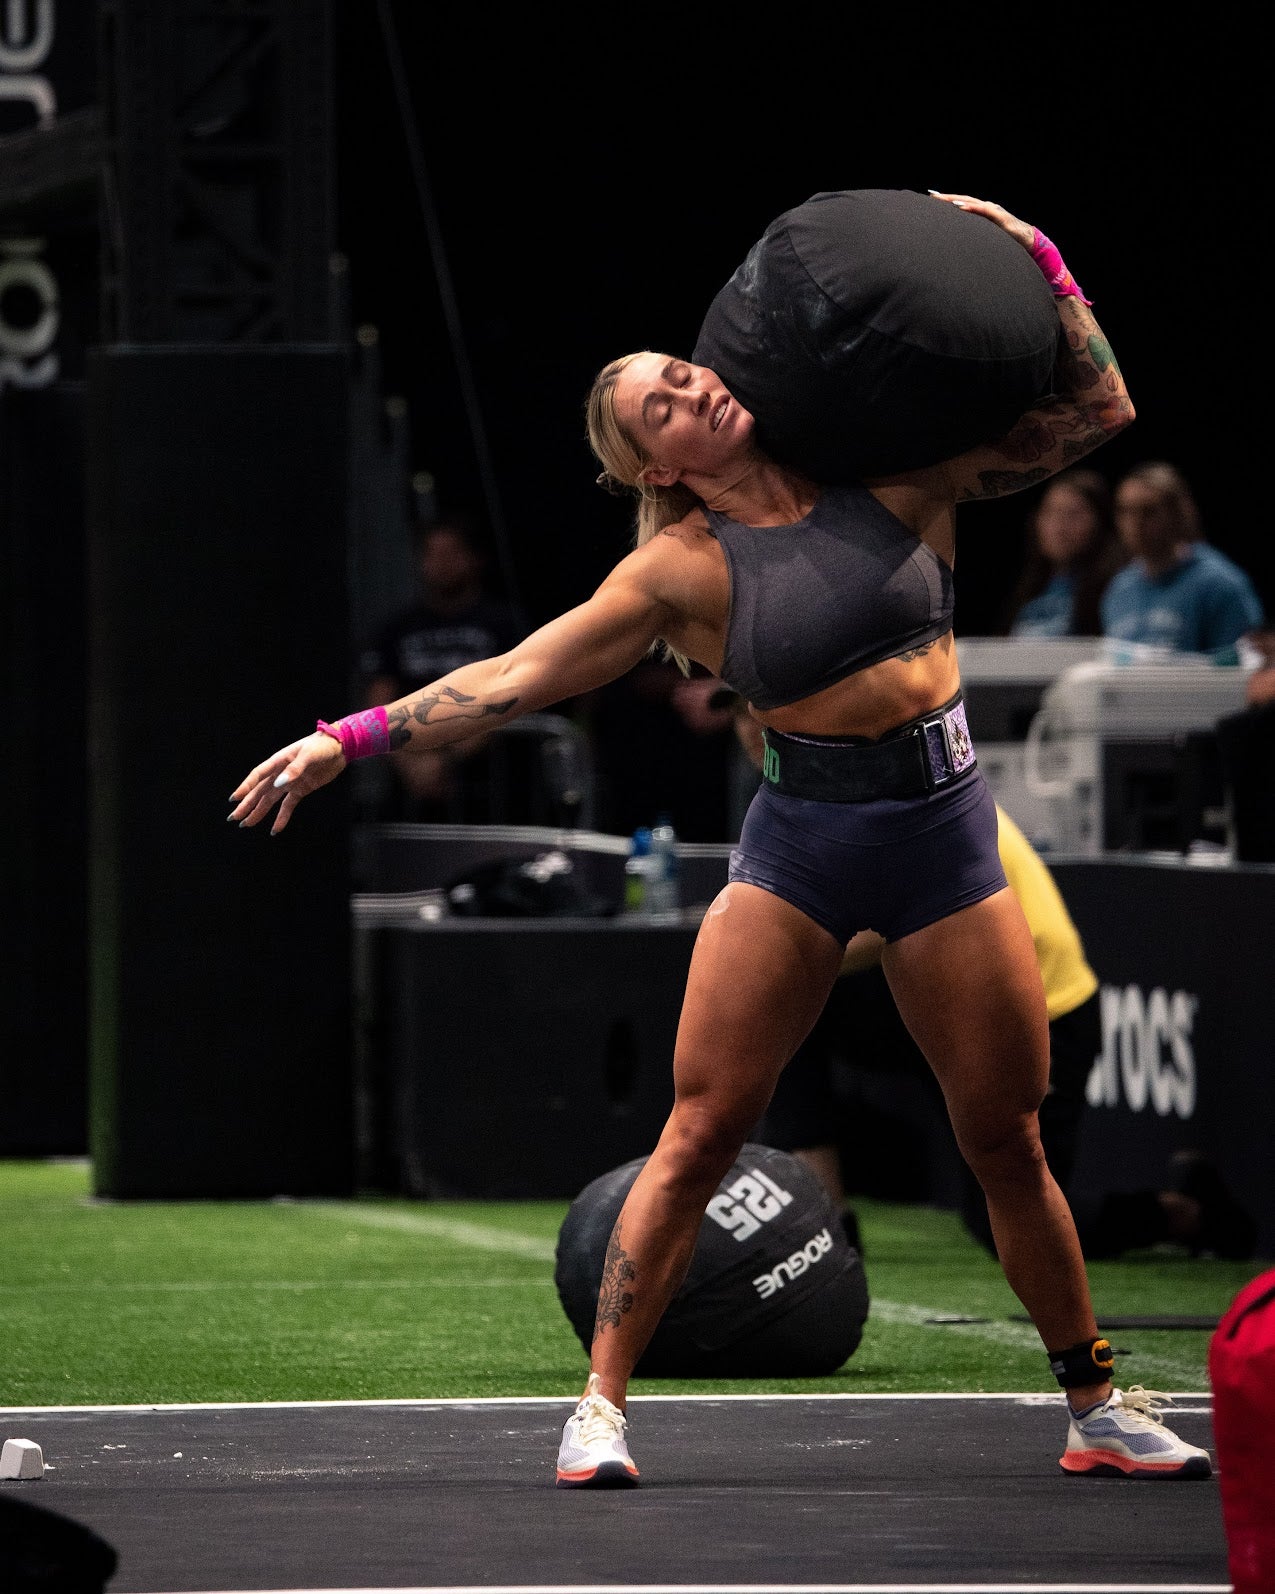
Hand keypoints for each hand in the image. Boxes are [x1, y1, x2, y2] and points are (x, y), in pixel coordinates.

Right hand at [228, 730, 345, 834]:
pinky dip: (281, 817)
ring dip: (259, 812)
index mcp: (279, 761)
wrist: (339, 747)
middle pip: (260, 791)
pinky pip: (288, 806)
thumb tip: (279, 784)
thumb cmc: (322, 746)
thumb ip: (295, 769)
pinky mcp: (301, 789)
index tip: (235, 799)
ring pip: (270, 800)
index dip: (246, 787)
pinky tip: (274, 829)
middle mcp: (281, 773)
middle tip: (234, 817)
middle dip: (247, 804)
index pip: (258, 775)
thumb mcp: (308, 754)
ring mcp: (290, 782)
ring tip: (247, 824)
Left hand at [927, 191, 1033, 251]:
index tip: (932, 200)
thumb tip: (960, 245)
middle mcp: (986, 208)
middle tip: (931, 196)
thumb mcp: (987, 238)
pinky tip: (959, 207)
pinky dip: (971, 207)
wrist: (1028, 239)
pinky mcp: (999, 216)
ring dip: (955, 200)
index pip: (962, 205)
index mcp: (982, 213)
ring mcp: (993, 210)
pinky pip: (983, 210)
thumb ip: (975, 237)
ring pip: (971, 202)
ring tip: (941, 199)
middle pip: (963, 200)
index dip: (948, 202)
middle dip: (947, 198)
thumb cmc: (1008, 240)